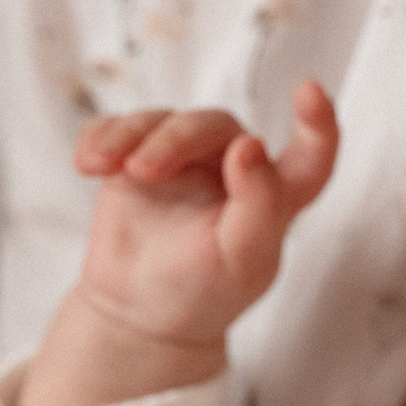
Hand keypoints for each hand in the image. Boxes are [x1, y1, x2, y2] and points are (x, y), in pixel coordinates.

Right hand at [71, 82, 338, 348]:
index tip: (308, 92)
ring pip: (162, 120)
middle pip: (214, 126)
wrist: (139, 314)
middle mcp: (232, 168)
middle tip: (143, 170)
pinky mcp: (136, 158)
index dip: (317, 124)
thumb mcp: (242, 259)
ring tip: (105, 166)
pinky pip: (120, 127)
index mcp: (274, 196)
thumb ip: (259, 204)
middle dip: (175, 140)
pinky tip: (88, 164)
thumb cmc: (203, 292)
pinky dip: (102, 138)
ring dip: (130, 136)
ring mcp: (182, 160)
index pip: (310, 156)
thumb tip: (249, 144)